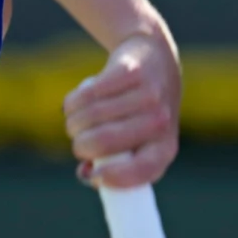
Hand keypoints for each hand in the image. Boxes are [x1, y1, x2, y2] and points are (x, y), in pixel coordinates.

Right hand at [63, 28, 180, 188]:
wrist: (155, 60)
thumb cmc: (140, 114)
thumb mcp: (138, 143)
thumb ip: (114, 164)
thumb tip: (88, 174)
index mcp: (165, 148)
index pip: (142, 170)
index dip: (113, 177)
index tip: (93, 175)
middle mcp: (161, 121)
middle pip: (104, 141)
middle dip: (80, 145)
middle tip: (77, 141)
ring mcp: (147, 93)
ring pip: (90, 115)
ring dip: (73, 122)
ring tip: (74, 120)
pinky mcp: (129, 70)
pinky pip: (87, 93)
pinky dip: (73, 101)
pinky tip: (74, 103)